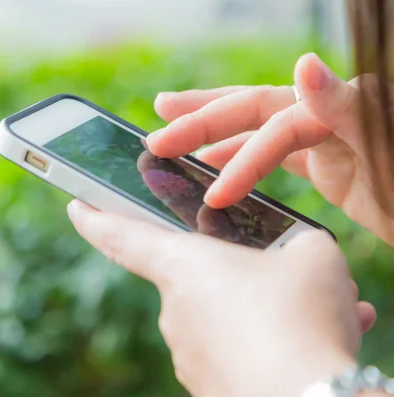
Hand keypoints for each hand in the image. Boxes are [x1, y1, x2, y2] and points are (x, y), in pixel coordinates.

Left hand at [67, 200, 375, 396]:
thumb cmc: (300, 315)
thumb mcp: (311, 256)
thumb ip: (297, 244)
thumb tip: (295, 255)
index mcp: (182, 265)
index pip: (122, 235)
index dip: (95, 218)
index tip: (75, 206)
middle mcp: (175, 310)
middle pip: (195, 281)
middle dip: (235, 278)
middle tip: (280, 278)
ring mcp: (188, 355)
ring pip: (225, 320)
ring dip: (261, 314)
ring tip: (310, 317)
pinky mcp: (209, 387)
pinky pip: (235, 354)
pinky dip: (266, 346)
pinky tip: (305, 347)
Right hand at [149, 53, 393, 245]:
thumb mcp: (392, 157)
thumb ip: (352, 109)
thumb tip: (303, 67)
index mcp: (346, 107)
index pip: (277, 124)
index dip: (243, 158)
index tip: (215, 198)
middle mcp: (331, 113)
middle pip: (255, 106)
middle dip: (204, 117)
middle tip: (158, 126)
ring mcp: (326, 136)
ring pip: (258, 126)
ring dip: (214, 132)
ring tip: (173, 138)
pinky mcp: (326, 158)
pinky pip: (273, 151)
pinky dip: (241, 157)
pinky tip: (216, 167)